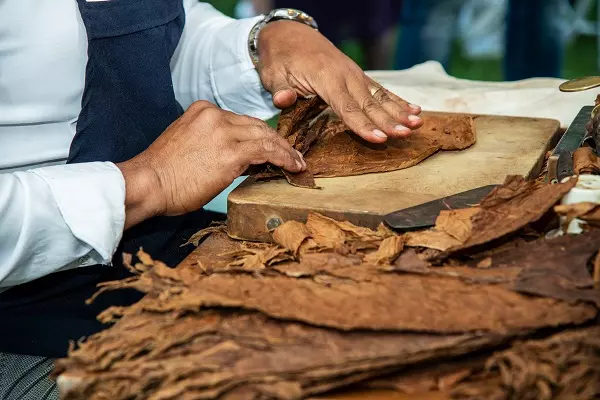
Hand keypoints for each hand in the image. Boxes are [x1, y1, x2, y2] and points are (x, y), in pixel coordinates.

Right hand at [116, 101, 304, 228]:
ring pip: (266, 137)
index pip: (241, 121)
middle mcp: (215, 115)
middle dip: (277, 141)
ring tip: (297, 163)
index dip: (260, 135)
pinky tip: (293, 167)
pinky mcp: (232, 152)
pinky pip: (268, 151)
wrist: (148, 183)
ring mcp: (224, 132)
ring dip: (285, 151)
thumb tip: (242, 159)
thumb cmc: (163, 173)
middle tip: (292, 155)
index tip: (271, 147)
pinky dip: (284, 158)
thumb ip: (213, 143)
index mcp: (203, 110)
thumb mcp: (187, 145)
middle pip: (257, 125)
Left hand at [257, 21, 422, 143]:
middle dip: (389, 120)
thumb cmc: (280, 58)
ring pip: (380, 96)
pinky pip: (381, 90)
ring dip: (400, 111)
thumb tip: (283, 99)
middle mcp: (345, 75)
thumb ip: (280, 89)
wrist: (289, 35)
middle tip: (406, 133)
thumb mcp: (272, 73)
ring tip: (418, 123)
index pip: (347, 107)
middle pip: (369, 104)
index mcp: (325, 77)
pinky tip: (414, 110)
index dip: (363, 125)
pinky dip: (398, 100)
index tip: (380, 138)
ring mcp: (355, 74)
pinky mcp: (358, 76)